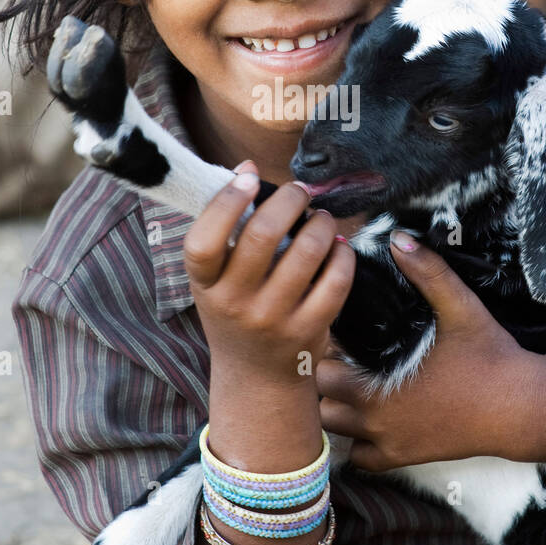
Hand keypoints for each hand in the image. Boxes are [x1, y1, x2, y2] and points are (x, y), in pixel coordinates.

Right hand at [184, 159, 355, 386]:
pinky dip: (342, 254)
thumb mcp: (217, 275)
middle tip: (300, 192)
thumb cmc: (235, 309)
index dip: (225, 203)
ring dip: (320, 223)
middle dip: (289, 200)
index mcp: (204, 284)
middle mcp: (233, 303)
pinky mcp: (307, 331)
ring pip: (306, 252)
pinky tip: (338, 246)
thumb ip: (227, 223)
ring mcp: (271, 320)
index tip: (250, 178)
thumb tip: (246, 166)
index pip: (203, 241)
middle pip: (262, 235)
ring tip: (321, 218)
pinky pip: (334, 281)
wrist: (256, 377)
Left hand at [317, 231, 534, 469]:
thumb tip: (398, 238)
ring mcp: (389, 444)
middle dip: (325, 380)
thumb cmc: (489, 358)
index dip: (324, 351)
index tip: (339, 338)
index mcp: (375, 386)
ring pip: (335, 432)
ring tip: (352, 387)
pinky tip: (372, 420)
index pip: (320, 370)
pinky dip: (359, 444)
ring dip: (337, 411)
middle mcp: (374, 421)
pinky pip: (362, 461)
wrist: (521, 409)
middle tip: (342, 360)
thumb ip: (427, 272)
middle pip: (320, 402)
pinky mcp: (405, 459)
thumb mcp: (459, 307)